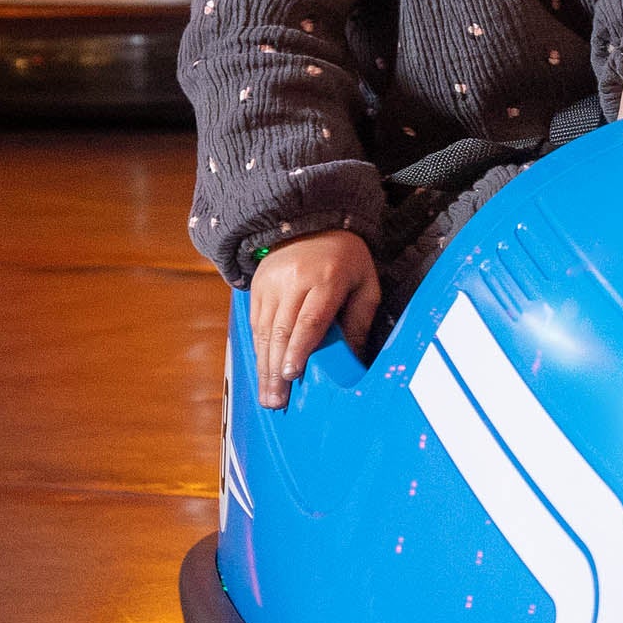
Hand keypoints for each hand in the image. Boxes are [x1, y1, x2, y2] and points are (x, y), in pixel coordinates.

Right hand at [248, 229, 378, 408]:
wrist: (313, 221)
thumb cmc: (348, 259)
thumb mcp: (366, 284)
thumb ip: (360, 320)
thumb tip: (354, 359)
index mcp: (327, 278)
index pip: (310, 320)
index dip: (299, 350)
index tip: (291, 375)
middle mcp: (294, 280)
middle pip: (282, 330)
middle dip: (276, 370)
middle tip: (275, 401)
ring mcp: (271, 282)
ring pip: (264, 330)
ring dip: (264, 366)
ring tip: (267, 395)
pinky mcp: (257, 285)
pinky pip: (256, 322)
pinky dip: (259, 349)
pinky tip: (263, 370)